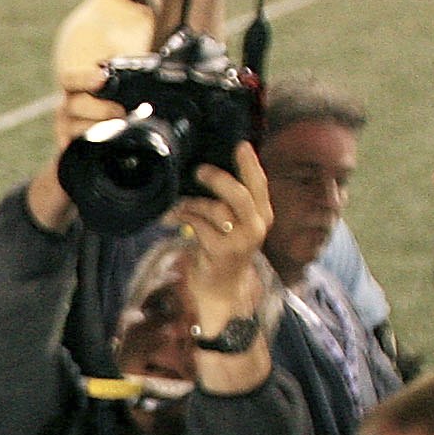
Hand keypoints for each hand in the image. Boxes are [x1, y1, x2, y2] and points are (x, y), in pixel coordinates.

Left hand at [172, 143, 272, 332]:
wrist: (222, 289)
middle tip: (199, 171)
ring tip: (177, 205)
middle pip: (239, 194)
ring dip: (192, 203)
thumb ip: (228, 201)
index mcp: (262, 214)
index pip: (259, 184)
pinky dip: (183, 217)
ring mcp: (241, 240)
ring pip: (215, 209)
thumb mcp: (233, 223)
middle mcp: (256, 226)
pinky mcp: (222, 251)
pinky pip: (199, 224)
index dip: (250, 164)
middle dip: (218, 179)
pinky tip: (170, 217)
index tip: (241, 145)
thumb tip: (208, 170)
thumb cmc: (223, 249)